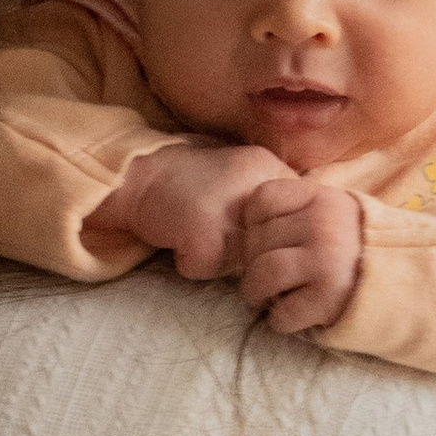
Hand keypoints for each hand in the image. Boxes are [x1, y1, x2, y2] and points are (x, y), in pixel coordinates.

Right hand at [84, 140, 291, 279]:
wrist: (134, 174)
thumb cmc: (187, 182)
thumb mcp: (240, 175)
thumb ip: (272, 203)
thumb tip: (301, 242)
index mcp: (268, 167)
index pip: (300, 220)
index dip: (278, 238)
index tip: (251, 233)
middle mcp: (253, 184)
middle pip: (270, 246)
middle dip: (247, 251)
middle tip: (217, 232)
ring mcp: (227, 207)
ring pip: (242, 261)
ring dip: (219, 259)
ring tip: (196, 233)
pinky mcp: (201, 229)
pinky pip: (207, 268)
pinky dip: (189, 263)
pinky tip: (179, 240)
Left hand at [237, 175, 363, 333]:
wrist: (406, 281)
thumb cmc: (360, 249)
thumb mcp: (335, 212)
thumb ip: (298, 210)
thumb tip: (246, 229)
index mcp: (320, 198)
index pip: (262, 199)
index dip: (253, 223)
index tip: (265, 240)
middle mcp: (321, 224)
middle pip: (257, 240)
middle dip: (252, 264)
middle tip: (263, 278)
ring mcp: (324, 260)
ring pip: (263, 273)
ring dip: (255, 292)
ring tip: (263, 298)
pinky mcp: (327, 298)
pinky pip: (283, 312)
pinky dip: (279, 320)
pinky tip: (290, 317)